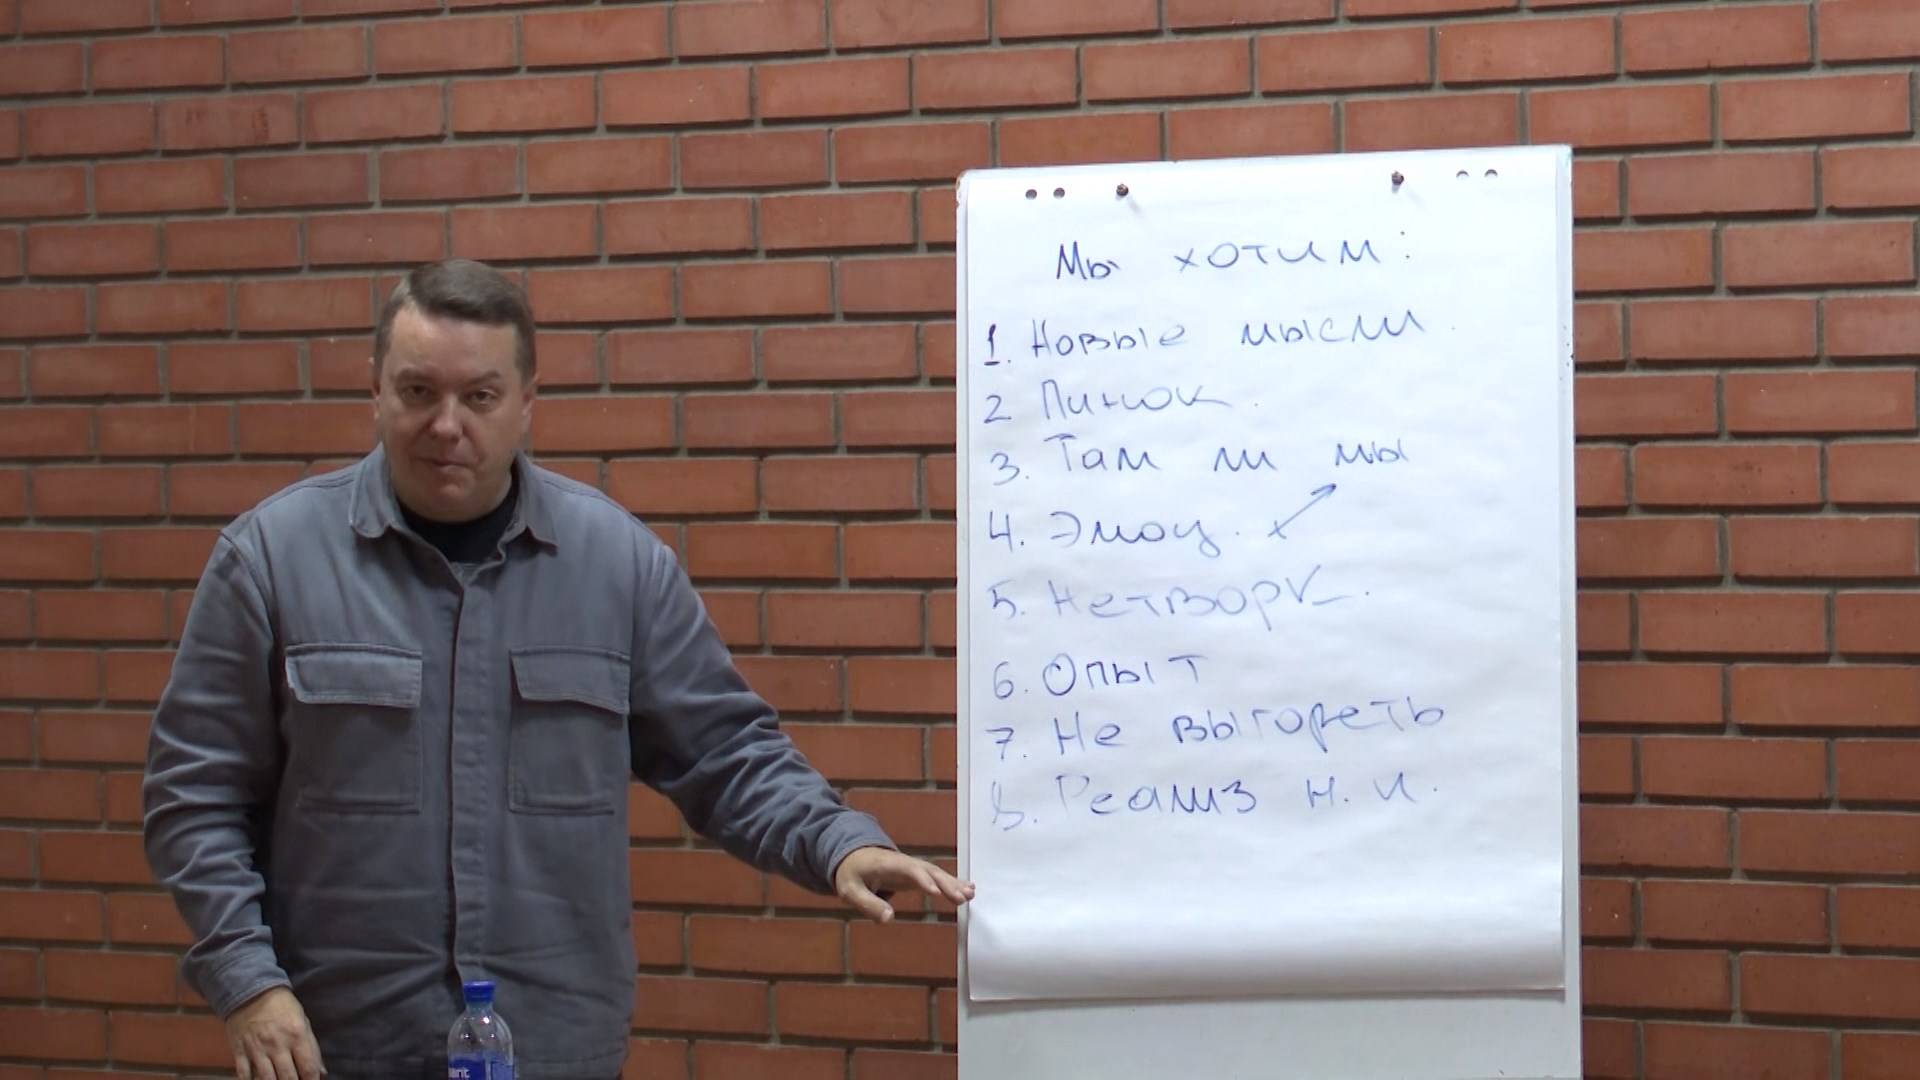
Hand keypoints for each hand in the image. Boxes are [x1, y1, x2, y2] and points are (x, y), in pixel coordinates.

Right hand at [225, 986, 324, 1079]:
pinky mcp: (240, 1051)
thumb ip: (312, 1048)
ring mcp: (257, 1049)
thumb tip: (321, 1072)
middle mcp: (278, 1045)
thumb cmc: (282, 1007)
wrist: (251, 992)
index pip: (308, 1068)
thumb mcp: (303, 1021)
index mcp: (297, 1035)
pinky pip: (244, 1075)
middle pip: (288, 1078)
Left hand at [834, 846, 975, 922]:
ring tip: (970, 895)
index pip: (908, 870)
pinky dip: (953, 882)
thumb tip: (888, 919)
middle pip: (929, 871)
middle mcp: (905, 863)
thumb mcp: (850, 890)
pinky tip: (969, 889)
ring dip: (954, 884)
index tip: (936, 893)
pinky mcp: (918, 874)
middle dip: (946, 884)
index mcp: (888, 864)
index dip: (922, 880)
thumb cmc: (851, 873)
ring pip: (937, 873)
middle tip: (962, 898)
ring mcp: (913, 867)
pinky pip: (938, 877)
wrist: (854, 856)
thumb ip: (868, 904)